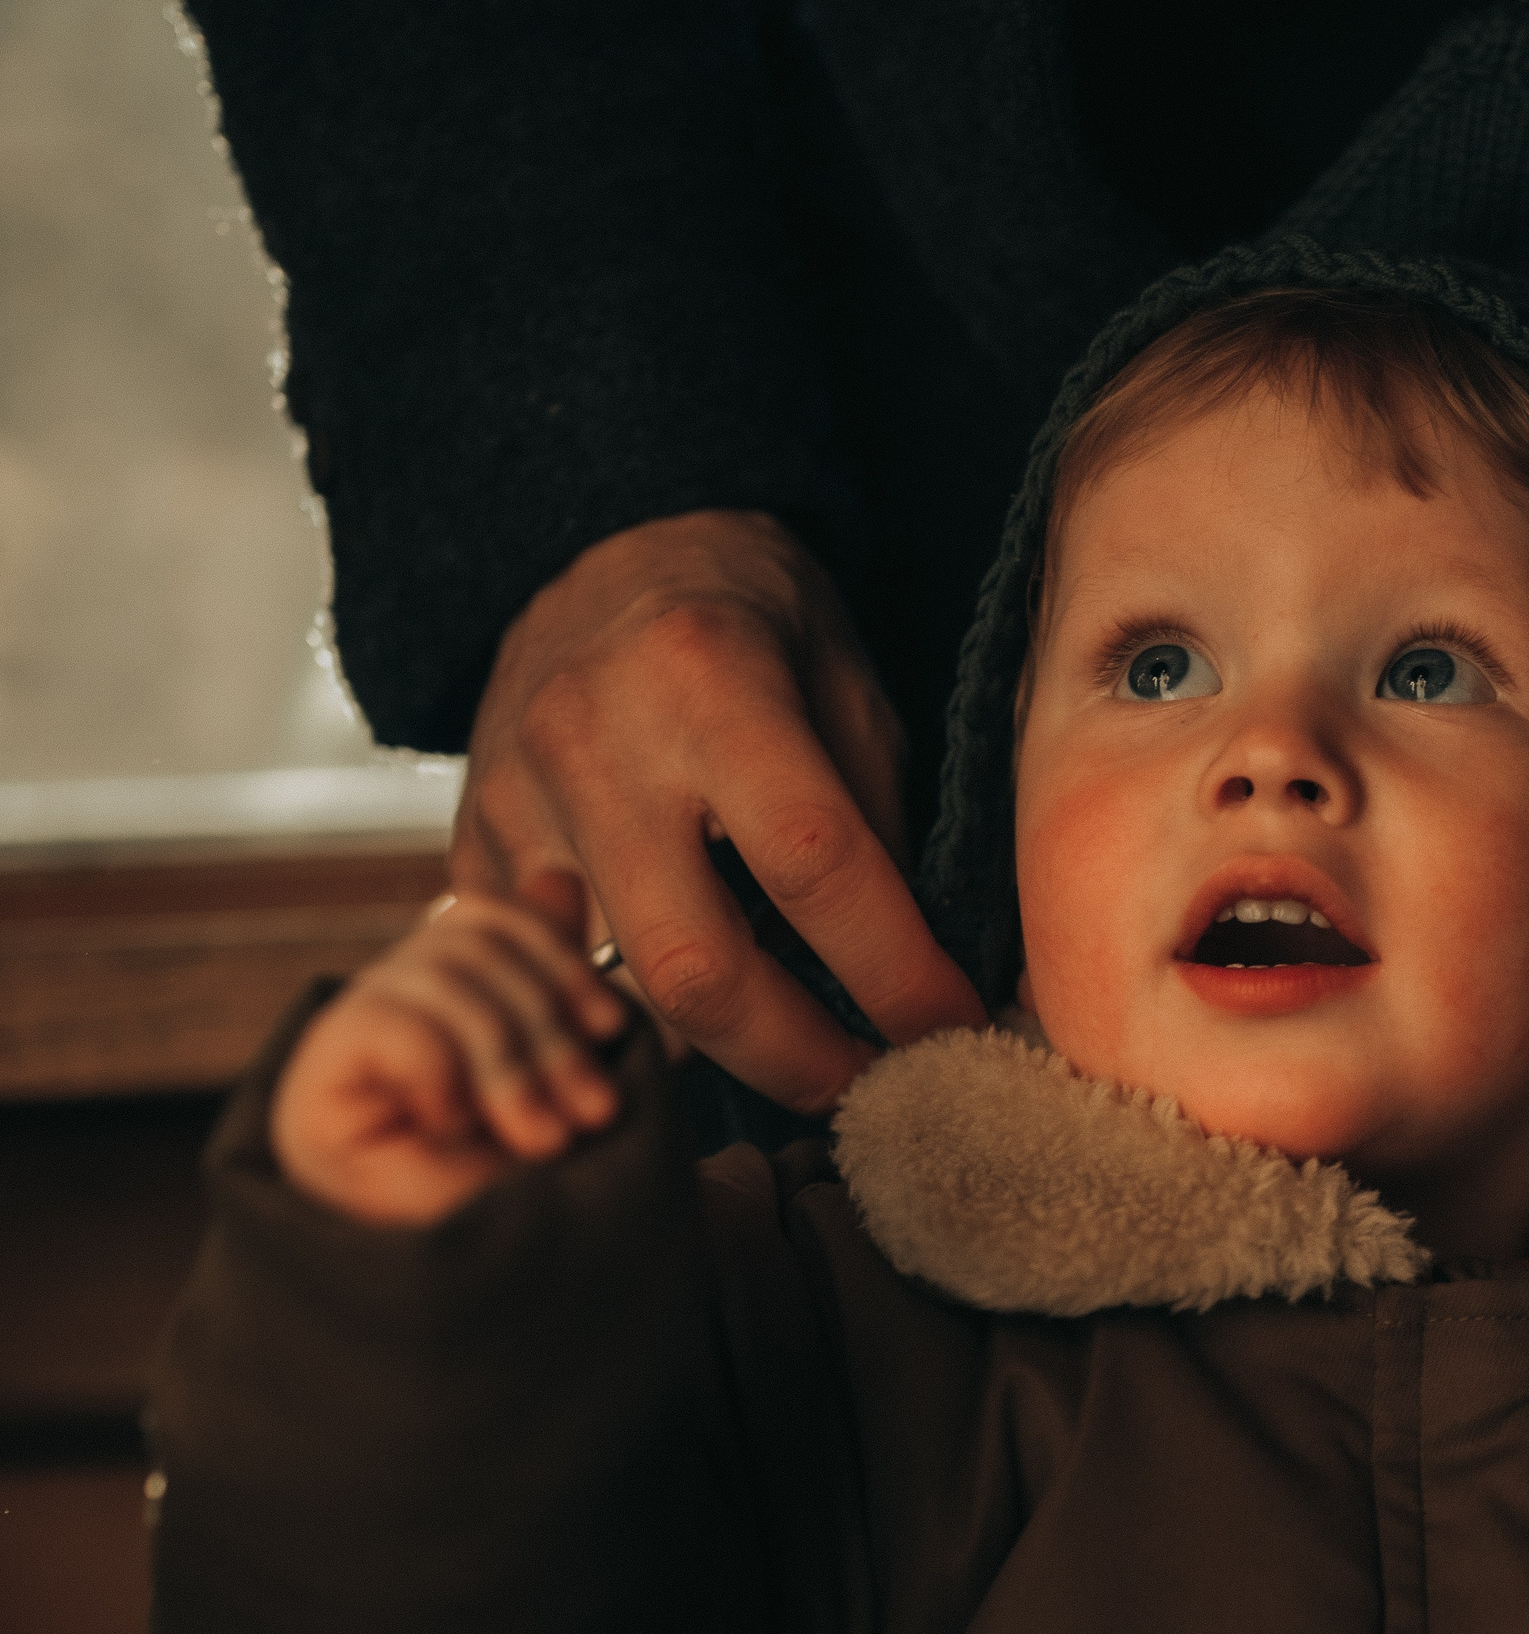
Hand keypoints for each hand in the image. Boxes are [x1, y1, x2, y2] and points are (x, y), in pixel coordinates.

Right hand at [272, 874, 629, 1226]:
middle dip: (549, 1029)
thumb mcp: (555, 1072)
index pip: (497, 917)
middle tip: (592, 1113)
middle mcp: (398, 988)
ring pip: (445, 978)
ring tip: (544, 1140)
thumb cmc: (505, 1178)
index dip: (559, 960)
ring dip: (510, 1065)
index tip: (609, 1029)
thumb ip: (555, 984)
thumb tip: (557, 879)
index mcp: (452, 980)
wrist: (445, 1271)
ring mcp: (355, 1020)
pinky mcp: (320, 1066)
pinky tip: (455, 1126)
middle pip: (476, 943)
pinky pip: (392, 1021)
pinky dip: (443, 1073)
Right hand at [451, 510, 986, 1111]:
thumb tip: (915, 971)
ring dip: (720, 1049)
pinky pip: (558, 975)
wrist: (600, 547)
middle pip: (694, 968)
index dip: (895, 970)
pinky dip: (633, 1012)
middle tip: (869, 1086)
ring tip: (799, 1054)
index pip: (814, 866)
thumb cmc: (753, 617)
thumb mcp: (847, 683)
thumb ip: (876, 820)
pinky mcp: (469, 847)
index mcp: (709, 680)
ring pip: (617, 991)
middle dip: (797, 1058)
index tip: (953, 1026)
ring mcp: (514, 804)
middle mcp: (594, 746)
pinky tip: (700, 1014)